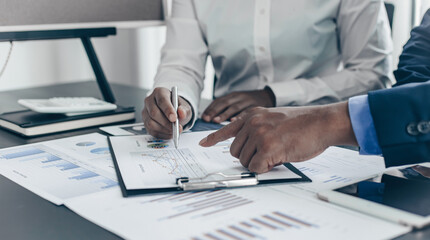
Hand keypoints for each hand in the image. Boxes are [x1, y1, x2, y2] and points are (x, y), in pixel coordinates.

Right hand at [142, 87, 192, 138]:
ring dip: (164, 129)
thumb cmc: (178, 107)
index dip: (168, 110)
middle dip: (166, 122)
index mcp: (159, 92)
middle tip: (176, 127)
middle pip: (154, 112)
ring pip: (151, 123)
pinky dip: (162, 134)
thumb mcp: (185, 107)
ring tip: (174, 131)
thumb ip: (184, 109)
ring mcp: (146, 112)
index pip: (162, 100)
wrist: (174, 113)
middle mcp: (150, 101)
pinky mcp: (145, 123)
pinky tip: (169, 133)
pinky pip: (151, 131)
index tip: (174, 118)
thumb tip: (181, 112)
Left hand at [199, 102, 357, 172]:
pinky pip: (256, 168)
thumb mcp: (273, 118)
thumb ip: (257, 128)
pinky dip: (266, 169)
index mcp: (253, 115)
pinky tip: (279, 159)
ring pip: (245, 161)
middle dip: (250, 157)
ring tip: (278, 152)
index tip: (203, 143)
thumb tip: (245, 148)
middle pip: (236, 152)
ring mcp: (259, 135)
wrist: (321, 122)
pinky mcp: (268, 148)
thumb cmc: (302, 123)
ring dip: (259, 163)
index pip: (227, 128)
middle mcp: (252, 123)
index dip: (214, 138)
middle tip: (268, 153)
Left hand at [202, 89, 274, 122]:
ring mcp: (248, 101)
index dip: (210, 109)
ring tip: (216, 121)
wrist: (270, 98)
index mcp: (233, 96)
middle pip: (225, 103)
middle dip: (215, 111)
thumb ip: (228, 112)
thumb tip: (213, 123)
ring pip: (235, 107)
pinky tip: (234, 121)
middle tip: (207, 119)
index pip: (219, 101)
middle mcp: (240, 97)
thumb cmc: (251, 106)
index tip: (203, 118)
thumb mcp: (239, 105)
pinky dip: (240, 115)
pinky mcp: (258, 106)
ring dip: (224, 114)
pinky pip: (248, 110)